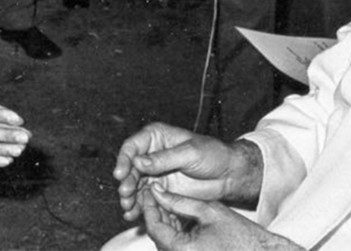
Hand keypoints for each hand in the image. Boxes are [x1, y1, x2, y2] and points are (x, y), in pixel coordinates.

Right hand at [112, 122, 259, 221]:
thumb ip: (163, 158)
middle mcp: (152, 154)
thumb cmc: (213, 155)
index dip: (124, 159)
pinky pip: (145, 197)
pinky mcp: (160, 189)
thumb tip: (138, 162)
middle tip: (126, 193)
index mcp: (157, 137)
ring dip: (129, 196)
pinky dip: (138, 206)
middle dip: (126, 181)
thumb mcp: (189, 153)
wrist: (229, 174)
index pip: (132, 146)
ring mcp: (155, 173)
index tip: (121, 174)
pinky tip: (133, 214)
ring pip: (134, 184)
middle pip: (130, 167)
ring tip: (128, 207)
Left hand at [140, 184, 303, 249]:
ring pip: (165, 241)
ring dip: (165, 222)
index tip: (151, 190)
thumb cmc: (243, 237)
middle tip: (158, 193)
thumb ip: (179, 201)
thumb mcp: (209, 211)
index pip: (154, 226)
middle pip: (158, 234)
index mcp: (182, 250)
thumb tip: (158, 191)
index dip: (150, 205)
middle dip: (156, 212)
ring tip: (169, 201)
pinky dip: (175, 233)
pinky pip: (176, 248)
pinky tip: (180, 217)